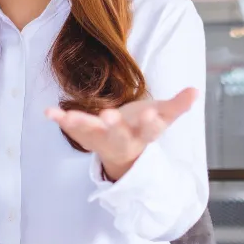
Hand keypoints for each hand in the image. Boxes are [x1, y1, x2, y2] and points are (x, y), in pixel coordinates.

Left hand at [44, 88, 197, 180]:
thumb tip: (196, 90)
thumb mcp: (163, 117)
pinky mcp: (84, 136)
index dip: (152, 121)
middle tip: (108, 116)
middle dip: (114, 126)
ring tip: (68, 116)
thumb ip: (178, 105)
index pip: (151, 128)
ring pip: (91, 133)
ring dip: (80, 124)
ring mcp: (101, 139)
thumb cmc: (142, 127)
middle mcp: (122, 139)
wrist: (123, 153)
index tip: (152, 112)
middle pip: (118, 134)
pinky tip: (48, 112)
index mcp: (144, 133)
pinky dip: (59, 120)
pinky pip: (70, 128)